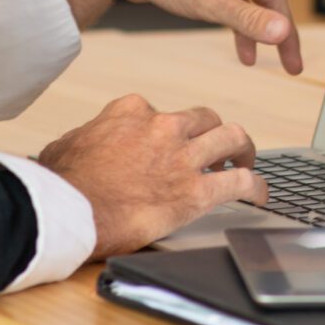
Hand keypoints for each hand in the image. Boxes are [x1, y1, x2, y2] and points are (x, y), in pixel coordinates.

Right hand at [38, 94, 267, 258]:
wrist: (70, 213)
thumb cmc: (64, 184)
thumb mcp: (68, 144)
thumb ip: (87, 137)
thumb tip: (83, 143)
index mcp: (133, 112)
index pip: (162, 113)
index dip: (169, 132)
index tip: (170, 145)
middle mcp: (164, 126)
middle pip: (205, 119)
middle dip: (214, 133)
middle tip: (219, 150)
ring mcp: (183, 157)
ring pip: (232, 138)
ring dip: (243, 150)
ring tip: (246, 162)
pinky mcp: (196, 191)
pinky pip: (241, 182)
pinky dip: (256, 186)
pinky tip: (260, 195)